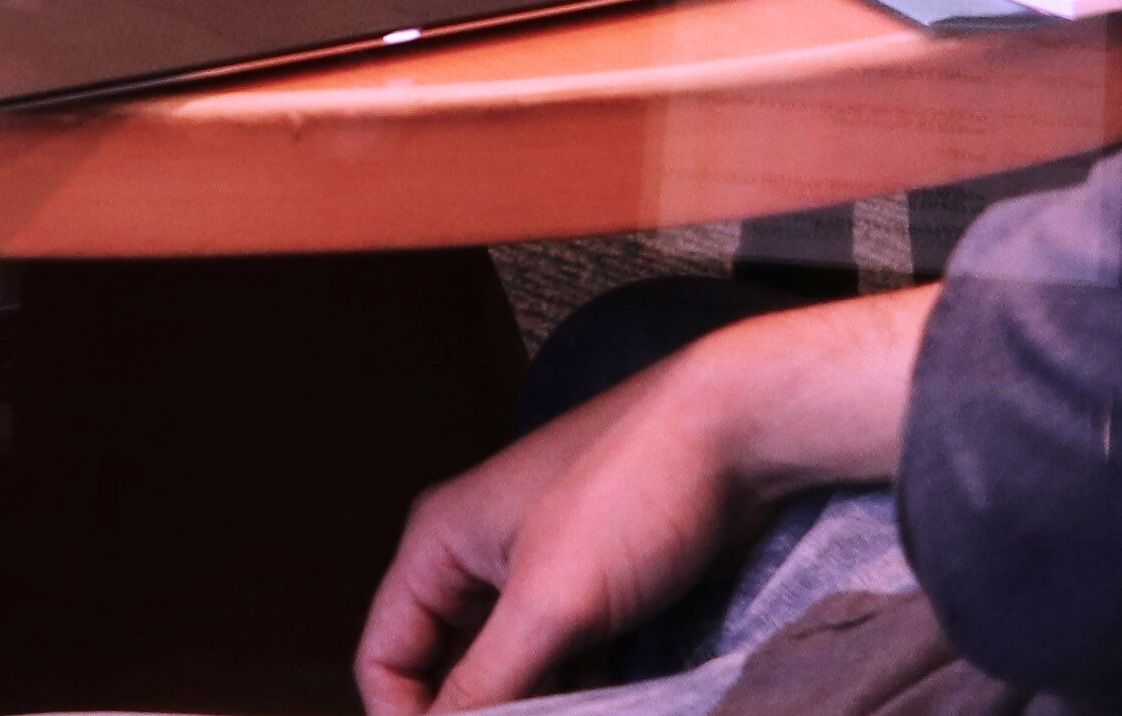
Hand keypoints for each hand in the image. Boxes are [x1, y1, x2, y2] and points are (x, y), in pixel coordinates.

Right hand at [357, 293, 931, 713]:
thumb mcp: (551, 603)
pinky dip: (579, 694)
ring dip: (537, 709)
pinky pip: (563, 659)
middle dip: (479, 715)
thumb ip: (487, 681)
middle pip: (448, 668)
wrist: (737, 434)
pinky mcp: (594, 587)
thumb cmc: (634, 491)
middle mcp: (479, 557)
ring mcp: (540, 572)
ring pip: (513, 670)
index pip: (384, 657)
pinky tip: (606, 705)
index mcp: (440, 544)